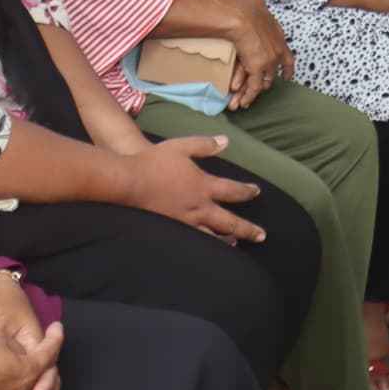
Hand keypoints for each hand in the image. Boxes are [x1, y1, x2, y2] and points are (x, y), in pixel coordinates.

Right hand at [124, 134, 264, 243]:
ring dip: (227, 241)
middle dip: (248, 229)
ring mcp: (184, 222)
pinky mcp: (170, 230)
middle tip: (262, 236)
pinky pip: (192, 242)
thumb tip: (226, 141)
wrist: (126, 183)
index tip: (256, 192)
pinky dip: (204, 246)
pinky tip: (205, 248)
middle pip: (229, 222)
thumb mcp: (181, 146)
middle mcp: (198, 207)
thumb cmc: (153, 162)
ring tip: (236, 244)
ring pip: (212, 237)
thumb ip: (205, 145)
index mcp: (203, 186)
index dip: (247, 192)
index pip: (232, 191)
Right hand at [218, 0, 286, 102]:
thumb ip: (262, 24)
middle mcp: (278, 53)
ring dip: (252, 94)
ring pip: (262, 84)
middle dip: (266, 84)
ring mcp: (269, 61)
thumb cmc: (247, 10)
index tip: (287, 76)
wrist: (243, 13)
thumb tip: (256, 24)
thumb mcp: (261, 17)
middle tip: (258, 91)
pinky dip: (248, 96)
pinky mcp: (258, 67)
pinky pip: (254, 87)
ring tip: (244, 103)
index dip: (287, 70)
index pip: (288, 60)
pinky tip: (243, 102)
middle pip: (273, 75)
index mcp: (280, 41)